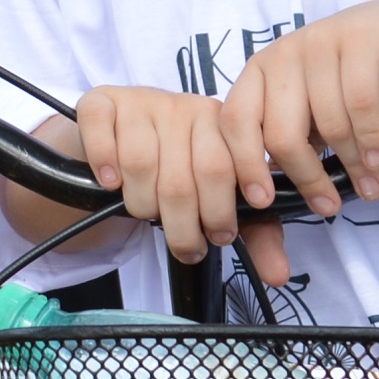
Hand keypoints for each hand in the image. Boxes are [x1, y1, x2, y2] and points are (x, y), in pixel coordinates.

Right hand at [51, 94, 293, 284]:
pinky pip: (100, 127)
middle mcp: (183, 106)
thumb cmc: (177, 170)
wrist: (124, 139)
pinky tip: (110, 183)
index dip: (220, 209)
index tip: (221, 235)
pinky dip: (104, 160)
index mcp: (220, 124)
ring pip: (139, 162)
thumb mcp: (219, 198)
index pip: (222, 168)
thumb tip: (278, 276)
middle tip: (188, 245)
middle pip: (181, 176)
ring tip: (147, 214)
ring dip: (140, 203)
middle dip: (183, 224)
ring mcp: (140, 102)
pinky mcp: (101, 102)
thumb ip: (253, 233)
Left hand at [212, 0, 378, 219]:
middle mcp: (282, 54)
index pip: (235, 122)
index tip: (264, 202)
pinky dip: (371, 139)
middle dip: (306, 178)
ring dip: (351, 164)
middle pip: (281, 133)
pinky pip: (360, 103)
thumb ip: (290, 140)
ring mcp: (319, 42)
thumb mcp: (307, 107)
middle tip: (328, 206)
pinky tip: (378, 161)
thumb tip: (276, 195)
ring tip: (369, 188)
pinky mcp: (359, 39)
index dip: (246, 165)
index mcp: (258, 72)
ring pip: (327, 123)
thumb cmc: (342, 78)